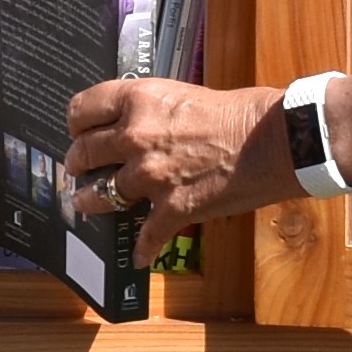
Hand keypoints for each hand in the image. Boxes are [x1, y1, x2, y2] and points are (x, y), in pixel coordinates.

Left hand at [68, 76, 288, 255]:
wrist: (274, 140)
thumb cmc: (239, 112)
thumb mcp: (182, 95)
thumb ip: (151, 111)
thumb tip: (134, 125)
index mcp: (138, 99)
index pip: (82, 110)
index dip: (77, 123)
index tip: (79, 131)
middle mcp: (135, 136)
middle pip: (83, 153)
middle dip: (78, 162)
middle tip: (78, 167)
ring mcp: (151, 175)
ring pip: (99, 194)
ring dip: (90, 201)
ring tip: (86, 204)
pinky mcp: (172, 208)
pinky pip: (146, 236)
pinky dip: (143, 249)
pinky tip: (140, 257)